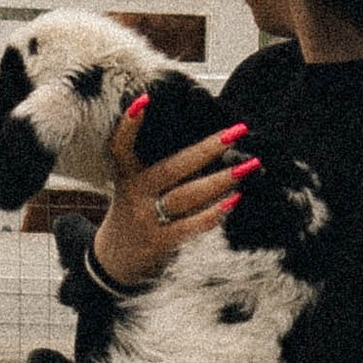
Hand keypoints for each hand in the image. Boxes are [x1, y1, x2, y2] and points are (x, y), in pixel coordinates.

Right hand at [92, 98, 253, 286]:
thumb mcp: (135, 188)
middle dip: (207, 149)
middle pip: (172, 168)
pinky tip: (234, 201)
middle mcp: (135, 194)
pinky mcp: (158, 243)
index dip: (129, 124)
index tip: (145, 99)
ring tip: (248, 166)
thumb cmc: (135, 215)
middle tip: (237, 132)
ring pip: (186, 196)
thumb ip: (164, 170)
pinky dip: (213, 213)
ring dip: (220, 180)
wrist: (114, 263)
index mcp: (127, 176)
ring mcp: (146, 219)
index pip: (121, 146)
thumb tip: (212, 147)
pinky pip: (190, 226)